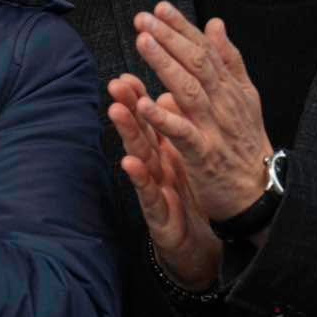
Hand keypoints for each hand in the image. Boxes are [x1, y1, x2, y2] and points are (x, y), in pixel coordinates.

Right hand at [108, 74, 221, 290]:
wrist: (200, 246)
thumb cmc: (189, 200)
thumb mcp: (184, 159)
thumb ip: (173, 128)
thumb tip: (163, 96)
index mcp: (167, 149)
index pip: (152, 115)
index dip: (142, 90)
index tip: (133, 70)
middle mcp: (157, 163)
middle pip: (141, 129)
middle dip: (128, 104)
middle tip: (116, 81)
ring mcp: (155, 186)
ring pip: (139, 154)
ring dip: (127, 132)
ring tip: (116, 110)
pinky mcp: (158, 212)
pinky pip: (148, 192)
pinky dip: (138, 177)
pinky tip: (129, 163)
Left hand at [129, 3, 273, 220]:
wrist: (262, 193)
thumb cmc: (245, 144)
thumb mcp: (243, 97)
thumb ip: (228, 61)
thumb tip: (215, 24)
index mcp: (230, 89)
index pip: (204, 51)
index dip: (182, 28)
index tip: (159, 8)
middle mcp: (224, 103)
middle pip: (196, 64)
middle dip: (169, 38)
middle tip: (144, 18)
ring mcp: (214, 128)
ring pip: (188, 90)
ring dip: (164, 64)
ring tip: (143, 42)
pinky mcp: (204, 155)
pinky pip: (182, 133)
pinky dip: (163, 117)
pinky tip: (142, 103)